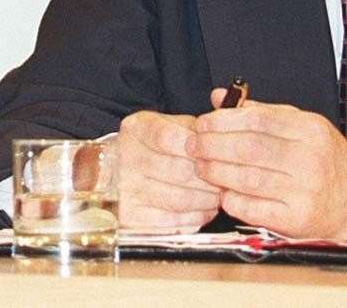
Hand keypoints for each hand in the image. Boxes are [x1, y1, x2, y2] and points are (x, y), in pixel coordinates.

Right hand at [113, 109, 222, 231]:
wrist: (122, 170)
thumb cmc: (155, 147)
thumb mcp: (170, 125)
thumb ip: (193, 130)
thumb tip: (219, 146)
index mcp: (136, 130)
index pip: (169, 137)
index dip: (198, 149)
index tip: (213, 154)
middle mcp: (126, 159)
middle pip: (180, 171)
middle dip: (210, 178)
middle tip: (224, 179)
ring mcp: (127, 190)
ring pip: (181, 199)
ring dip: (208, 199)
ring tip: (216, 194)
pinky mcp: (133, 218)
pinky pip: (175, 221)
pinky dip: (197, 216)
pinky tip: (203, 208)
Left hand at [187, 91, 346, 238]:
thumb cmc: (323, 159)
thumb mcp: (299, 126)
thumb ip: (258, 111)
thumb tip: (219, 97)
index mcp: (309, 131)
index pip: (257, 120)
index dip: (223, 121)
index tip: (202, 124)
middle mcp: (309, 160)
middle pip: (248, 149)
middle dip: (212, 146)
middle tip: (194, 146)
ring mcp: (304, 191)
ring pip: (247, 179)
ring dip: (216, 172)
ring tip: (201, 167)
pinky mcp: (296, 219)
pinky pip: (253, 208)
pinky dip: (231, 199)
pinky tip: (223, 192)